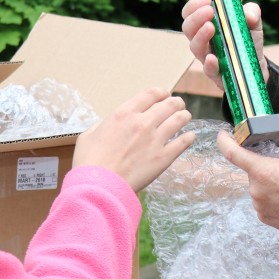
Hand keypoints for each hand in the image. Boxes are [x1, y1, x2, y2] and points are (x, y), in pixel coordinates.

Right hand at [73, 88, 194, 191]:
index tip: (165, 95)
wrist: (100, 186)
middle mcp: (142, 122)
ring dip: (184, 116)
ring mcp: (155, 139)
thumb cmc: (89, 162)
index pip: (150, 94)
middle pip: (169, 104)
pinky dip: (189, 137)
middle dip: (176, 103)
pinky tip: (190, 136)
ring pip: (180, 119)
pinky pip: (183, 142)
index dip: (161, 92)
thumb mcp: (89, 135)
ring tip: (185, 117)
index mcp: (124, 114)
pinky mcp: (164, 157)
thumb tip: (108, 125)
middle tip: (178, 105)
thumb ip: (102, 125)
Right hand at [180, 0, 268, 91]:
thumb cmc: (247, 38)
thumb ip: (252, 12)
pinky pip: (208, 69)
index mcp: (206, 22)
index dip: (194, 5)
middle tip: (209, 11)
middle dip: (196, 18)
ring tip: (210, 27)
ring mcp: (207, 56)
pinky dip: (209, 63)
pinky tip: (213, 58)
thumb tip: (248, 15)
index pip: (191, 12)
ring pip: (195, 47)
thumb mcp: (253, 21)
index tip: (206, 0)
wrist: (255, 63)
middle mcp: (202, 38)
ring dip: (200, 36)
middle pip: (188, 28)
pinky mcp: (215, 72)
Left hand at [216, 131, 278, 237]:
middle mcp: (255, 190)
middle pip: (253, 172)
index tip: (223, 136)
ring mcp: (259, 206)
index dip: (224, 142)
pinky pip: (263, 202)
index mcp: (262, 171)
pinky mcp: (264, 218)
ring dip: (268, 184)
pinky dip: (271, 198)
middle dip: (264, 167)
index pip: (233, 153)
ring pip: (258, 188)